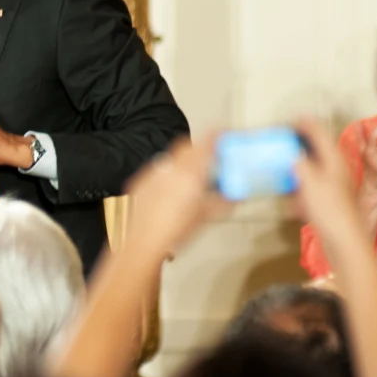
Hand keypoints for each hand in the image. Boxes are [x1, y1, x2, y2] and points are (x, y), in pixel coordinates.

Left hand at [123, 134, 228, 257]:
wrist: (142, 242)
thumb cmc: (178, 231)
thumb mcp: (206, 217)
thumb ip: (224, 201)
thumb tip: (237, 195)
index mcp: (190, 171)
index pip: (206, 141)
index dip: (218, 134)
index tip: (226, 134)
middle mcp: (170, 165)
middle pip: (187, 145)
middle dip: (200, 147)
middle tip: (212, 159)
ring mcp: (152, 172)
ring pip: (171, 157)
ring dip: (184, 161)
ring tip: (193, 178)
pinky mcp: (139, 181)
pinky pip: (158, 169)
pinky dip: (169, 172)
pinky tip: (172, 191)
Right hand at [294, 119, 364, 246]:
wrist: (345, 241)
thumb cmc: (329, 210)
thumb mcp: (310, 182)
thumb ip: (300, 164)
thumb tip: (293, 154)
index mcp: (334, 160)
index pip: (320, 133)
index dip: (306, 124)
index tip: (292, 119)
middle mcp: (336, 169)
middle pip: (319, 148)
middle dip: (302, 141)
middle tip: (285, 137)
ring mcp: (335, 185)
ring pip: (315, 166)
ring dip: (300, 160)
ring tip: (284, 158)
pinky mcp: (331, 200)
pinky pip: (313, 183)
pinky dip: (302, 180)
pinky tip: (291, 188)